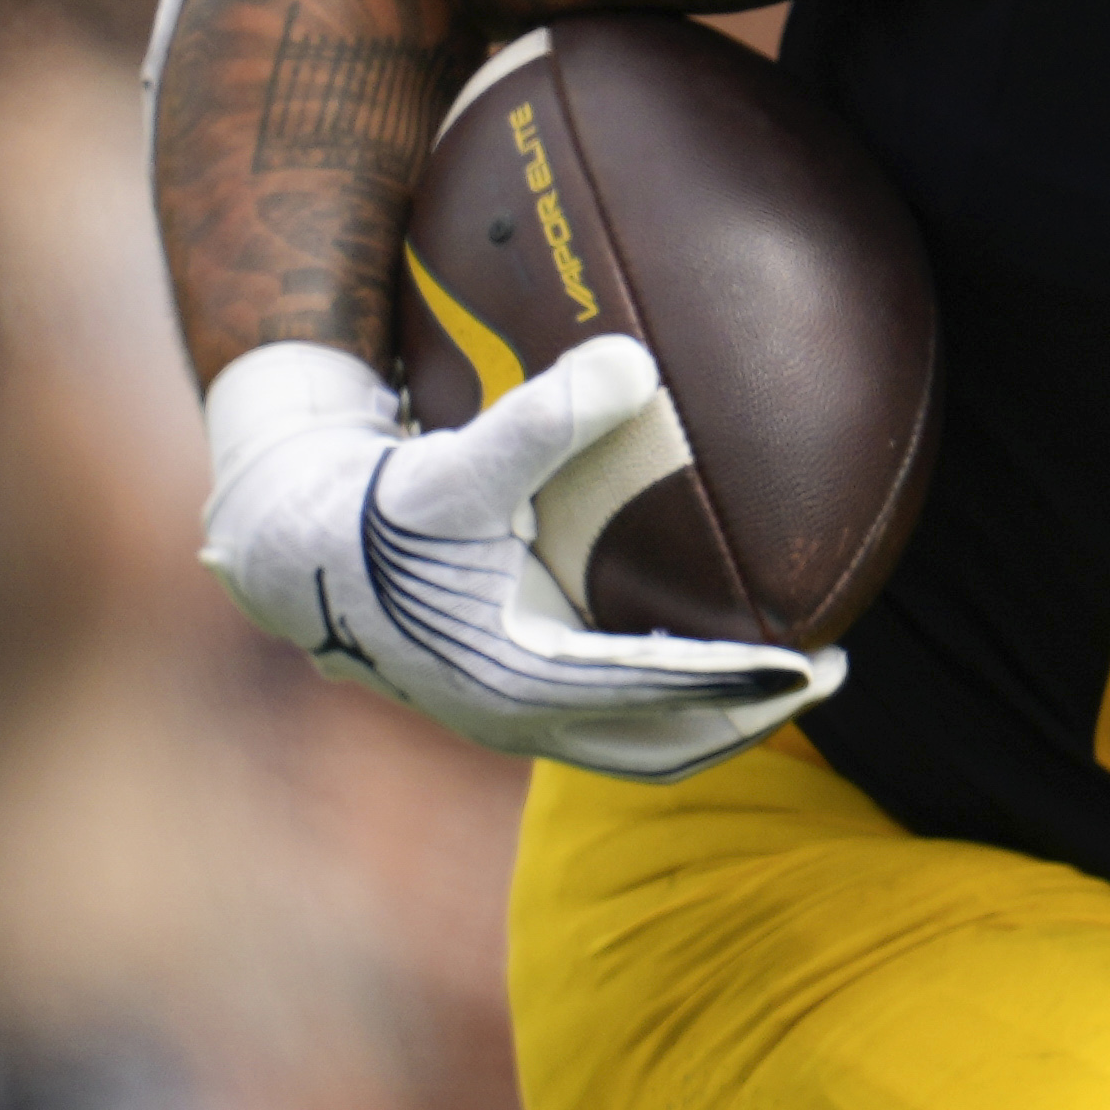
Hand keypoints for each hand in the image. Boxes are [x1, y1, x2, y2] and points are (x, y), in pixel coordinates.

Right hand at [197, 336, 840, 779]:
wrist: (286, 549)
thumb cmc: (373, 505)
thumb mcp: (460, 462)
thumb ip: (545, 418)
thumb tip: (635, 362)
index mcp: (515, 679)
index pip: (659, 695)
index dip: (742, 684)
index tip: (815, 663)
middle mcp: (516, 719)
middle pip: (663, 747)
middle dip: (746, 718)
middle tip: (823, 674)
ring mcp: (506, 722)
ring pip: (634, 745)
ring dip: (707, 720)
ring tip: (778, 678)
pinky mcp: (499, 703)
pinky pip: (603, 721)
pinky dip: (659, 700)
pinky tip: (693, 646)